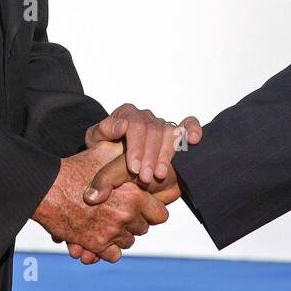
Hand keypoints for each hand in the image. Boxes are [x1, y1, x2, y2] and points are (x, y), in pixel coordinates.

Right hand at [65, 155, 181, 263]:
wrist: (47, 189)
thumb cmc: (75, 168)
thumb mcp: (104, 151)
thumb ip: (125, 151)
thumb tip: (137, 144)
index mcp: (134, 194)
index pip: (161, 214)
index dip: (151, 210)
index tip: (141, 206)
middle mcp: (126, 215)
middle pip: (143, 229)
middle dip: (134, 222)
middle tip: (119, 212)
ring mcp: (111, 232)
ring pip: (128, 242)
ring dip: (120, 235)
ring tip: (107, 221)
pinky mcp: (96, 245)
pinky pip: (113, 255)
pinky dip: (108, 249)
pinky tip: (100, 236)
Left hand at [84, 103, 202, 183]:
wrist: (111, 150)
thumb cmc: (104, 145)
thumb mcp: (95, 138)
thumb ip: (102, 131)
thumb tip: (121, 126)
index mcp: (127, 113)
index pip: (135, 125)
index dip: (135, 147)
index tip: (132, 168)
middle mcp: (146, 116)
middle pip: (153, 131)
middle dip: (150, 156)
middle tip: (145, 178)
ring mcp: (162, 123)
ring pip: (170, 133)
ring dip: (166, 154)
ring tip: (160, 175)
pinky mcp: (176, 131)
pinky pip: (188, 124)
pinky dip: (193, 129)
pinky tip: (194, 139)